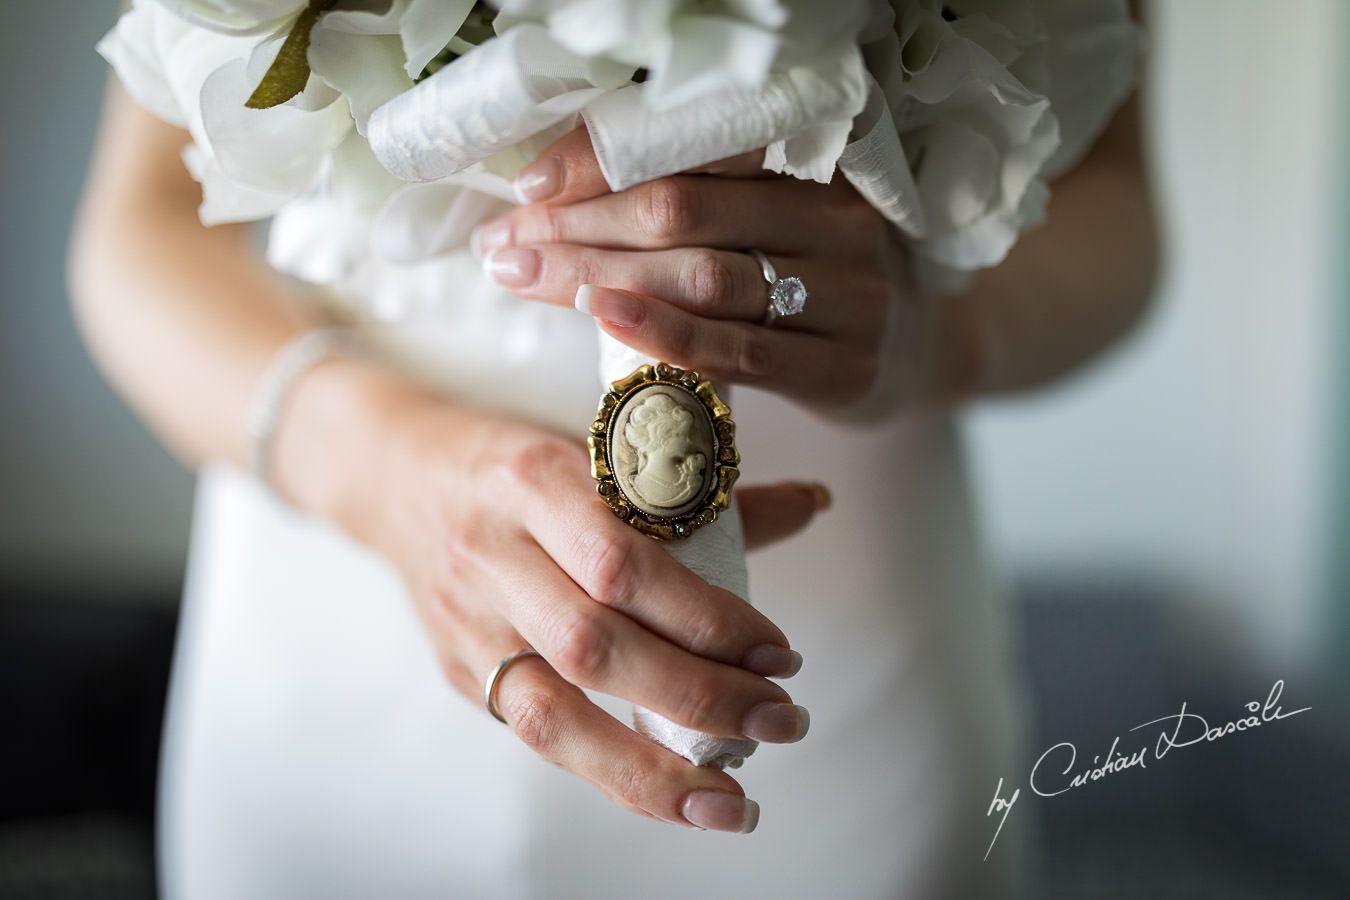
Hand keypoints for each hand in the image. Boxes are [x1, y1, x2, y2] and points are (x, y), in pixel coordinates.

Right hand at [290, 362, 824, 832]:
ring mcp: (466, 621)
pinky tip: (671, 791)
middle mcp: (492, 553)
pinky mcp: (459, 670)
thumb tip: (812, 503)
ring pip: (553, 713)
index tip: (778, 650)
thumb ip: (700, 491)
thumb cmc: (515, 460)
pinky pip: (535, 734)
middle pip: (594, 646)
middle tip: (781, 718)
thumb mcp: (596, 448)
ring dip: (650, 770)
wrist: (394, 474)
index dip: (706, 617)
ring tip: (730, 804)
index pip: (624, 563)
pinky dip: (608, 770)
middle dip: (699, 697)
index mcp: (534, 479)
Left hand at [472, 127, 924, 414]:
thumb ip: (702, 205)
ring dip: (601, 276)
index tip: (530, 185)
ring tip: (528, 277)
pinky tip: (603, 318)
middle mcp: (839, 223)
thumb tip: (559, 198)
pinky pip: (740, 351)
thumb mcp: (779, 224)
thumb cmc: (819, 285)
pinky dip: (664, 334)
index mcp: (817, 165)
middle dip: (582, 224)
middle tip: (508, 241)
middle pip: (687, 210)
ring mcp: (850, 297)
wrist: (918, 358)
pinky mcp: (844, 368)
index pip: (695, 149)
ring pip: (704, 276)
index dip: (605, 161)